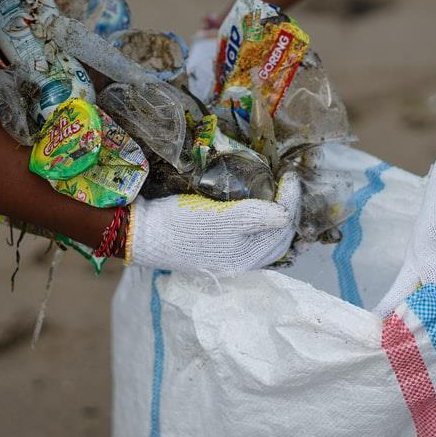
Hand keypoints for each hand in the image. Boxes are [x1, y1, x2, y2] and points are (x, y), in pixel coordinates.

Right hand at [126, 172, 301, 273]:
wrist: (144, 234)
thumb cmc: (182, 225)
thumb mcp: (221, 218)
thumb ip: (256, 217)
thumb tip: (287, 214)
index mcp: (247, 258)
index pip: (283, 226)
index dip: (291, 199)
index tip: (290, 174)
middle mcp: (243, 262)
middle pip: (280, 236)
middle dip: (289, 208)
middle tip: (289, 182)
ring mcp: (231, 256)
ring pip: (267, 238)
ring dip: (278, 217)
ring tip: (280, 194)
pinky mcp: (219, 248)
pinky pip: (252, 237)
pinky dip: (262, 222)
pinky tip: (261, 209)